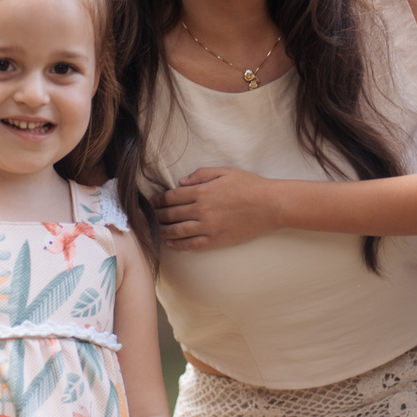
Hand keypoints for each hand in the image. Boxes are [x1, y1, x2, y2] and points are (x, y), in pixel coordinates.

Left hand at [154, 167, 279, 249]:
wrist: (269, 205)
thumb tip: (180, 183)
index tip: (151, 202)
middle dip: (156, 215)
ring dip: (163, 230)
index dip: (158, 200)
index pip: (172, 197)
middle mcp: (201, 210)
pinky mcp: (216, 240)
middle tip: (147, 216)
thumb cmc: (249, 185)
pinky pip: (191, 244)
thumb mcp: (224, 171)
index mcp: (202, 192)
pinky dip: (178, 244)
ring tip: (155, 230)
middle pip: (171, 214)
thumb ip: (200, 175)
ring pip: (177, 231)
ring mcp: (208, 227)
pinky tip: (170, 242)